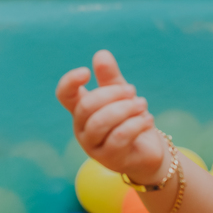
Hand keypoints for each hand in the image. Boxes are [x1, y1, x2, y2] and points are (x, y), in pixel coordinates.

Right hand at [56, 50, 168, 183]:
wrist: (148, 152)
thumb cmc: (130, 120)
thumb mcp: (122, 95)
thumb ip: (110, 76)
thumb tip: (101, 54)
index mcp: (81, 111)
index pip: (64, 95)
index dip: (70, 82)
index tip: (86, 72)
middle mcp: (82, 129)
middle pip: (86, 107)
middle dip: (112, 94)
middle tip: (133, 90)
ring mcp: (94, 147)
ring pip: (101, 123)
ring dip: (125, 109)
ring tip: (142, 104)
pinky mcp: (110, 158)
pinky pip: (119, 137)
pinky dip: (136, 124)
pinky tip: (148, 119)